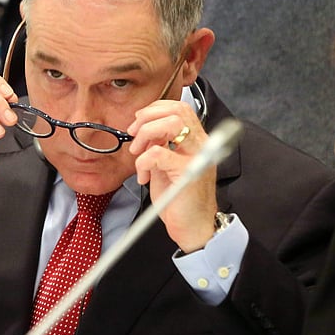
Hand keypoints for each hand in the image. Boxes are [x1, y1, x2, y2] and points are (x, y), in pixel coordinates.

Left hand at [127, 100, 216, 252]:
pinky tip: (143, 176)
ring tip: (137, 152)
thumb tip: (142, 128)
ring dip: (146, 134)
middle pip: (176, 110)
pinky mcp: (187, 172)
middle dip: (147, 118)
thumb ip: (159, 144)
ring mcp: (197, 156)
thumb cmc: (179, 198)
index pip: (180, 107)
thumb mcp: (166, 164)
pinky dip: (143, 162)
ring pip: (170, 125)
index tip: (139, 121)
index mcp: (196, 140)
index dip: (155, 109)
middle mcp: (200, 144)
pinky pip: (158, 153)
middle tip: (134, 134)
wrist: (193, 227)